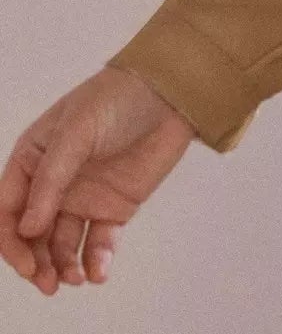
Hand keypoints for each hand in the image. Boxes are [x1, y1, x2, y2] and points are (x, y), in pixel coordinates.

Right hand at [0, 66, 197, 295]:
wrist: (170, 92)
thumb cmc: (117, 98)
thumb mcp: (76, 132)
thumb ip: (51, 180)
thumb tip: (27, 229)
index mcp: (34, 159)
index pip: (9, 208)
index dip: (12, 241)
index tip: (27, 265)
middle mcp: (54, 183)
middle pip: (33, 234)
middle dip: (36, 262)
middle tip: (48, 283)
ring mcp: (83, 197)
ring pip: (61, 244)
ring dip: (63, 266)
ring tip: (75, 278)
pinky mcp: (113, 207)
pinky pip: (98, 242)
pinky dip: (95, 261)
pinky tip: (98, 273)